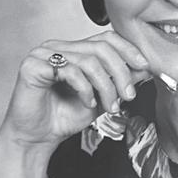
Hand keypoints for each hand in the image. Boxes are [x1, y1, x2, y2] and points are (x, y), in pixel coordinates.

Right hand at [0, 30, 149, 150]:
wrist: (36, 139)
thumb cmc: (63, 118)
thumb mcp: (101, 97)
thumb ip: (118, 81)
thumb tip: (143, 69)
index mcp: (72, 49)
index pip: (105, 38)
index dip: (128, 49)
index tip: (144, 66)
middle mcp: (57, 47)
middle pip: (100, 47)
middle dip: (121, 72)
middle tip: (129, 95)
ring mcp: (43, 54)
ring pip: (88, 60)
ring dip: (106, 86)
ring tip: (110, 106)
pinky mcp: (33, 66)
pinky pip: (70, 71)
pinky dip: (85, 89)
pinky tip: (87, 103)